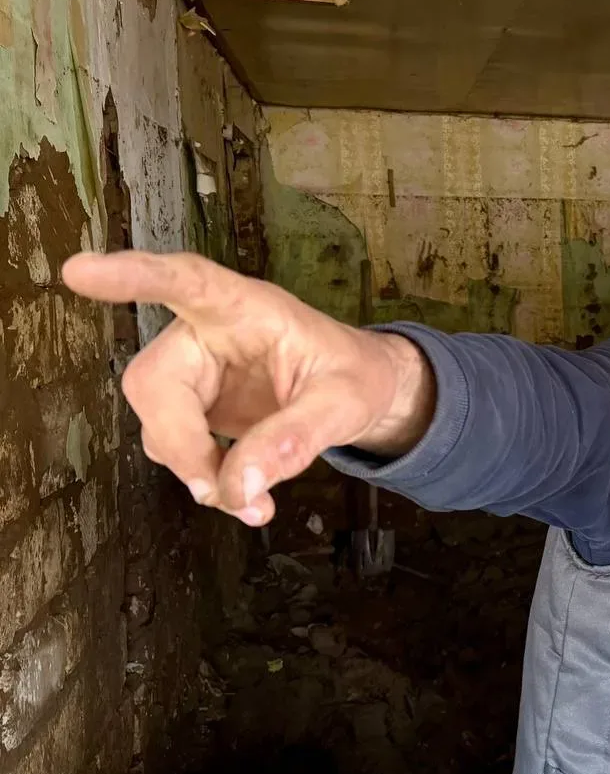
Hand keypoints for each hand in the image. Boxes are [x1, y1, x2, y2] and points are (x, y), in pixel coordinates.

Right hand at [62, 251, 433, 525]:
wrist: (364, 391)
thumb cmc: (355, 377)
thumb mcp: (345, 404)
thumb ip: (296, 439)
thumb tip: (239, 486)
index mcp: (247, 308)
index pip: (186, 282)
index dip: (134, 275)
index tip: (81, 271)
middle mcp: (209, 333)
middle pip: (154, 379)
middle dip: (179, 442)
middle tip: (218, 491)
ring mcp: (197, 372)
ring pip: (158, 420)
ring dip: (193, 469)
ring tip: (251, 502)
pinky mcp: (195, 408)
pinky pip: (176, 447)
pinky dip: (203, 479)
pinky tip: (244, 496)